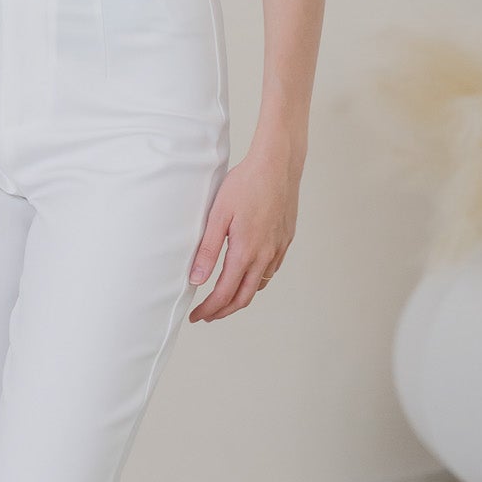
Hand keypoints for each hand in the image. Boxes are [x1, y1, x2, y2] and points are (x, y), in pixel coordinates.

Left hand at [186, 144, 299, 322]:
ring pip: (258, 285)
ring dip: (240, 297)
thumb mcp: (218, 215)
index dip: (209, 309)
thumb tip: (196, 279)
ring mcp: (278, 249)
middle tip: (207, 316)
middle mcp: (265, 255)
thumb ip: (207, 250)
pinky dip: (255, 281)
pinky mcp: (285, 240)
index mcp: (245, 251)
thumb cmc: (245, 184)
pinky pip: (270, 271)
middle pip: (243, 298)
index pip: (225, 293)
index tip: (196, 316)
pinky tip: (246, 275)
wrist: (277, 165)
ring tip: (223, 298)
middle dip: (223, 311)